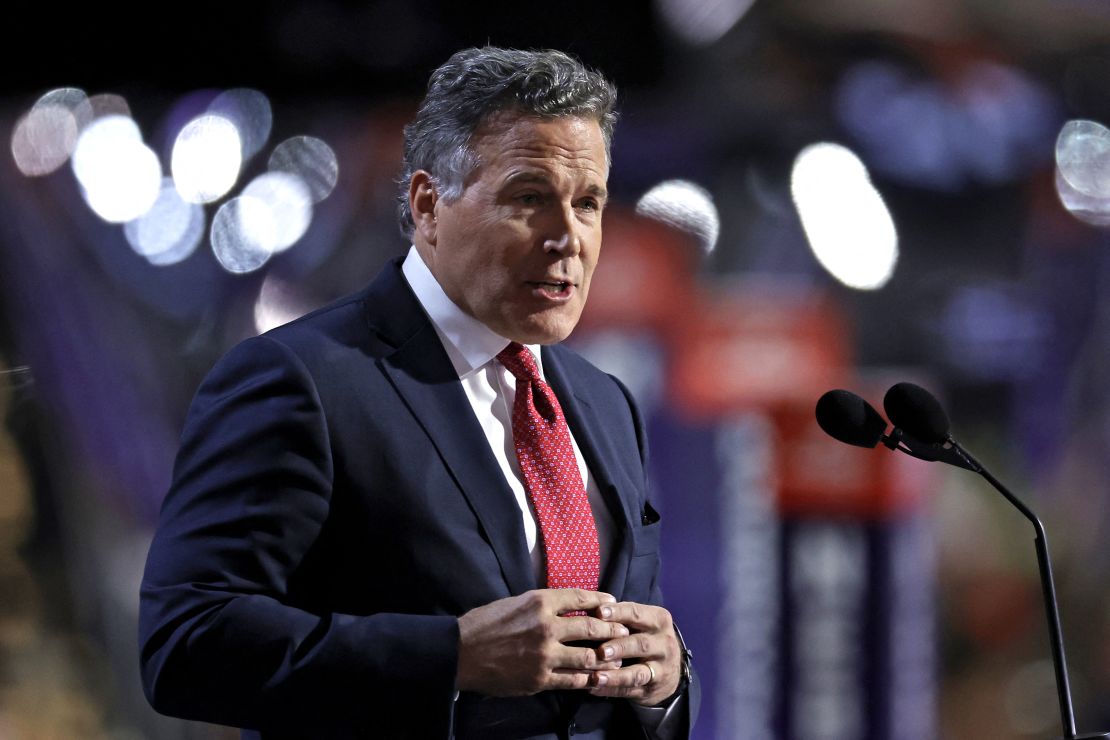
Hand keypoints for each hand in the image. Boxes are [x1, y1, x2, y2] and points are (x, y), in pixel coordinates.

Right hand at [456, 589, 629, 695]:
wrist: (462, 652)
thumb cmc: (486, 623)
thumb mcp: (516, 602)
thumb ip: (544, 604)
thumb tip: (571, 605)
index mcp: (539, 602)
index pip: (580, 598)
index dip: (601, 601)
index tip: (613, 604)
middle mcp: (546, 626)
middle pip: (591, 628)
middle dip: (612, 630)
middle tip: (623, 632)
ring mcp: (544, 655)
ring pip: (587, 657)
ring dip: (605, 658)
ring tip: (615, 657)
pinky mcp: (539, 679)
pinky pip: (572, 680)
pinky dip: (585, 678)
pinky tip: (593, 677)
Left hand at [589, 601, 680, 705]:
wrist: (669, 670)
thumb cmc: (644, 637)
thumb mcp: (639, 623)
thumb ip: (618, 616)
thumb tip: (588, 608)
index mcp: (658, 620)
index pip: (637, 613)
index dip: (617, 613)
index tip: (598, 612)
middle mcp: (664, 643)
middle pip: (640, 644)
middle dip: (619, 647)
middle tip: (600, 650)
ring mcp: (661, 669)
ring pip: (637, 673)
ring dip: (615, 676)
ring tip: (596, 677)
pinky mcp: (652, 689)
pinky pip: (629, 690)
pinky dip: (611, 690)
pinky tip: (594, 688)